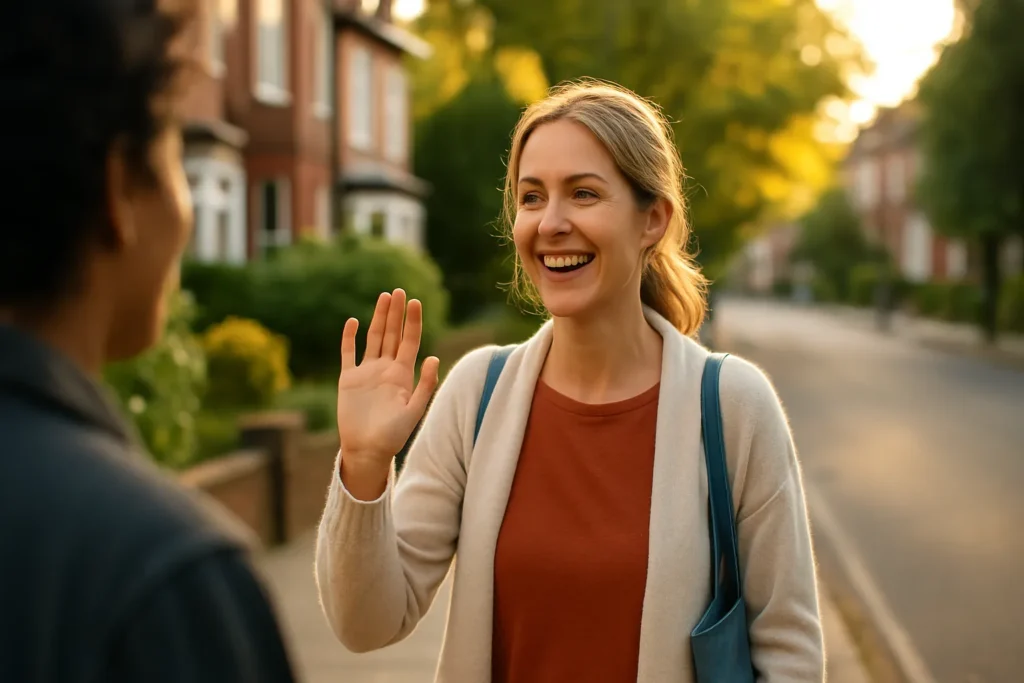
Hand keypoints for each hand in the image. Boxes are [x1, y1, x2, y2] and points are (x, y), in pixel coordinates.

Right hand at [337, 289, 439, 468]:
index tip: (415, 302)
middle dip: (395, 313)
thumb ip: (425, 385)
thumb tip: (433, 357)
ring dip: (378, 318)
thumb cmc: (393, 436)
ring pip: (373, 338)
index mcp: (403, 375)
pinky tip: (353, 321)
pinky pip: (348, 353)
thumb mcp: (413, 411)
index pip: (410, 341)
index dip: (412, 321)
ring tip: (384, 297)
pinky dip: (349, 337)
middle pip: (392, 334)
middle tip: (398, 291)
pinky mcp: (348, 379)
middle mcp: (386, 369)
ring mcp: (367, 372)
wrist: (367, 450)